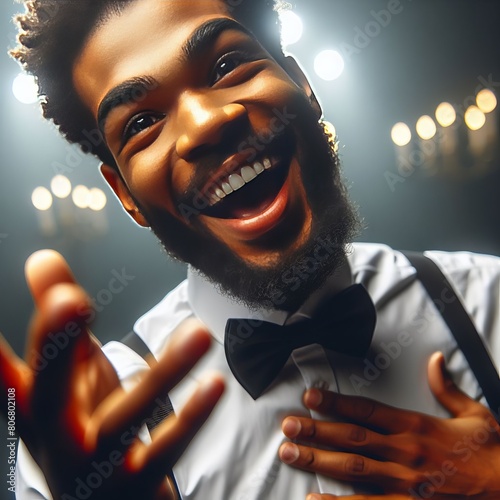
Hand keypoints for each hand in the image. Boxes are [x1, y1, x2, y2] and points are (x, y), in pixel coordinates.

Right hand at [0, 250, 223, 498]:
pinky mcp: (135, 487)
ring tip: (199, 333)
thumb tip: (42, 257)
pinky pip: (164, 452)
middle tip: (69, 299)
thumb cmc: (84, 425)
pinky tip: (215, 383)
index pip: (2, 375)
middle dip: (55, 346)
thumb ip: (63, 319)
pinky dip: (190, 419)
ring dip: (164, 374)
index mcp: (34, 405)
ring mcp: (94, 468)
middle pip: (48, 395)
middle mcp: (55, 438)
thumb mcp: (71, 371)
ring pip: (123, 421)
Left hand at [279, 352, 499, 498]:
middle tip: (288, 425)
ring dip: (319, 460)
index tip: (311, 396)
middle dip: (316, 430)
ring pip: (354, 469)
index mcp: (417, 426)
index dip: (336, 402)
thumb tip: (434, 359)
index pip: (367, 410)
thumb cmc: (492, 454)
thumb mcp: (474, 415)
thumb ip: (447, 387)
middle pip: (352, 438)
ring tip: (290, 453)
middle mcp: (406, 452)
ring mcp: (406, 483)